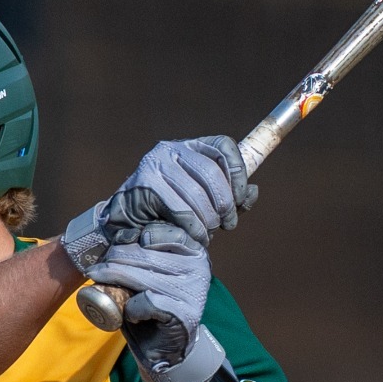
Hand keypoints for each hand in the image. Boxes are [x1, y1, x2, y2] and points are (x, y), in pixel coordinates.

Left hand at [84, 221, 226, 381]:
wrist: (165, 347)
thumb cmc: (153, 304)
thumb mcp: (148, 271)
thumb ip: (140, 252)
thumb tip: (113, 235)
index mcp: (192, 250)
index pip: (156, 232)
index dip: (129, 239)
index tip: (112, 248)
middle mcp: (198, 266)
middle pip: (143, 254)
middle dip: (113, 260)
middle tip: (96, 269)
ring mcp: (193, 289)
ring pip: (141, 276)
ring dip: (116, 281)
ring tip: (104, 284)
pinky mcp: (184, 312)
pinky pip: (146, 302)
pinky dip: (132, 309)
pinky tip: (131, 314)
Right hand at [105, 135, 256, 246]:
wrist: (129, 220)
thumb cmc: (172, 209)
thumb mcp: (207, 201)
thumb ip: (231, 197)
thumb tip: (253, 191)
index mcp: (192, 146)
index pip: (224, 146)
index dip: (238, 172)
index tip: (241, 198)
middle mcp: (172, 149)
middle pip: (212, 172)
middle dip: (224, 203)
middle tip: (226, 224)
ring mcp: (156, 164)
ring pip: (196, 193)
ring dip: (208, 219)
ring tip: (208, 233)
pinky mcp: (146, 185)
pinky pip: (179, 209)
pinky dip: (193, 227)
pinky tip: (194, 235)